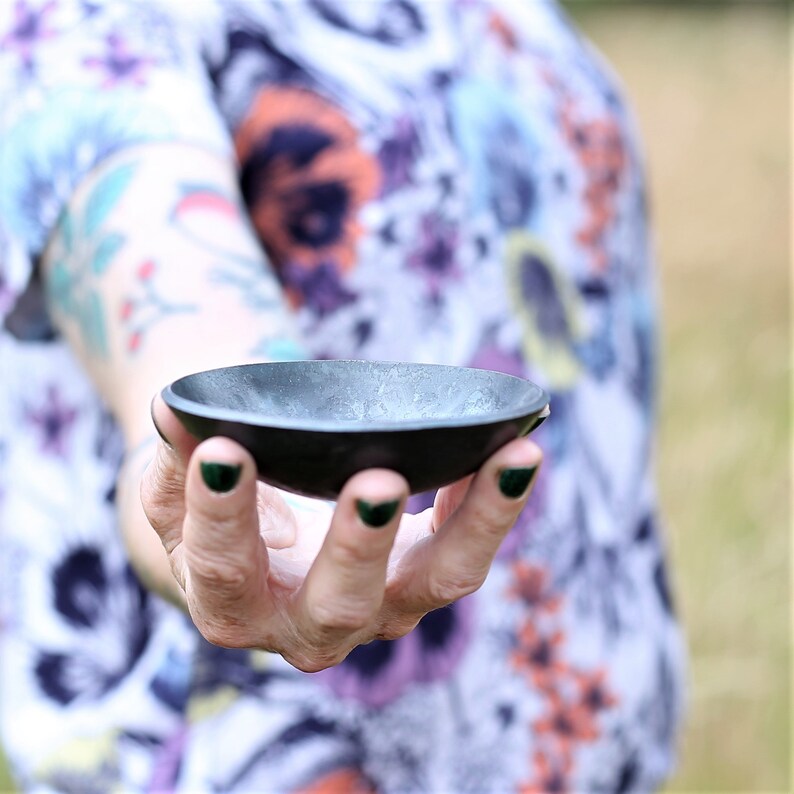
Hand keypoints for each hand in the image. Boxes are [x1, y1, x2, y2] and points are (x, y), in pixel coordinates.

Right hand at [141, 395, 541, 671]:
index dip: (221, 513)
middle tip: (378, 482)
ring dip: (479, 520)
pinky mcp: (424, 577)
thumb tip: (170, 411)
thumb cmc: (218, 510)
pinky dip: (496, 500)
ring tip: (513, 457)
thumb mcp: (178, 490)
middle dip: (360, 544)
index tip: (223, 451)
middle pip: (342, 602)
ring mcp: (379, 609)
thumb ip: (172, 459)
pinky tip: (515, 449)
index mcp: (234, 605)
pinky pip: (470, 547)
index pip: (225, 568)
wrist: (260, 546)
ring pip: (441, 582)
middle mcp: (311, 625)